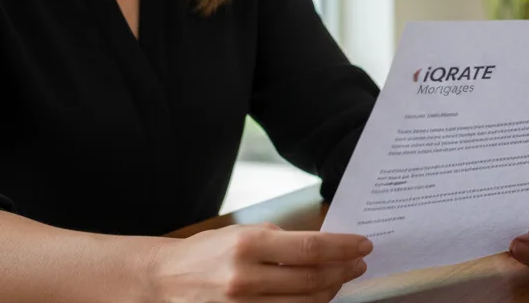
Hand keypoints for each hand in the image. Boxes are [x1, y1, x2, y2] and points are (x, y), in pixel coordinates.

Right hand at [148, 223, 372, 301]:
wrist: (165, 279)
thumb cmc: (207, 252)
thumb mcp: (242, 232)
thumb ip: (280, 240)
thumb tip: (322, 246)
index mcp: (248, 245)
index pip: (311, 247)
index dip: (343, 247)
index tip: (363, 245)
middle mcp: (245, 277)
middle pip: (312, 279)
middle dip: (343, 271)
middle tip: (358, 264)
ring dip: (330, 291)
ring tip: (341, 279)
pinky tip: (317, 297)